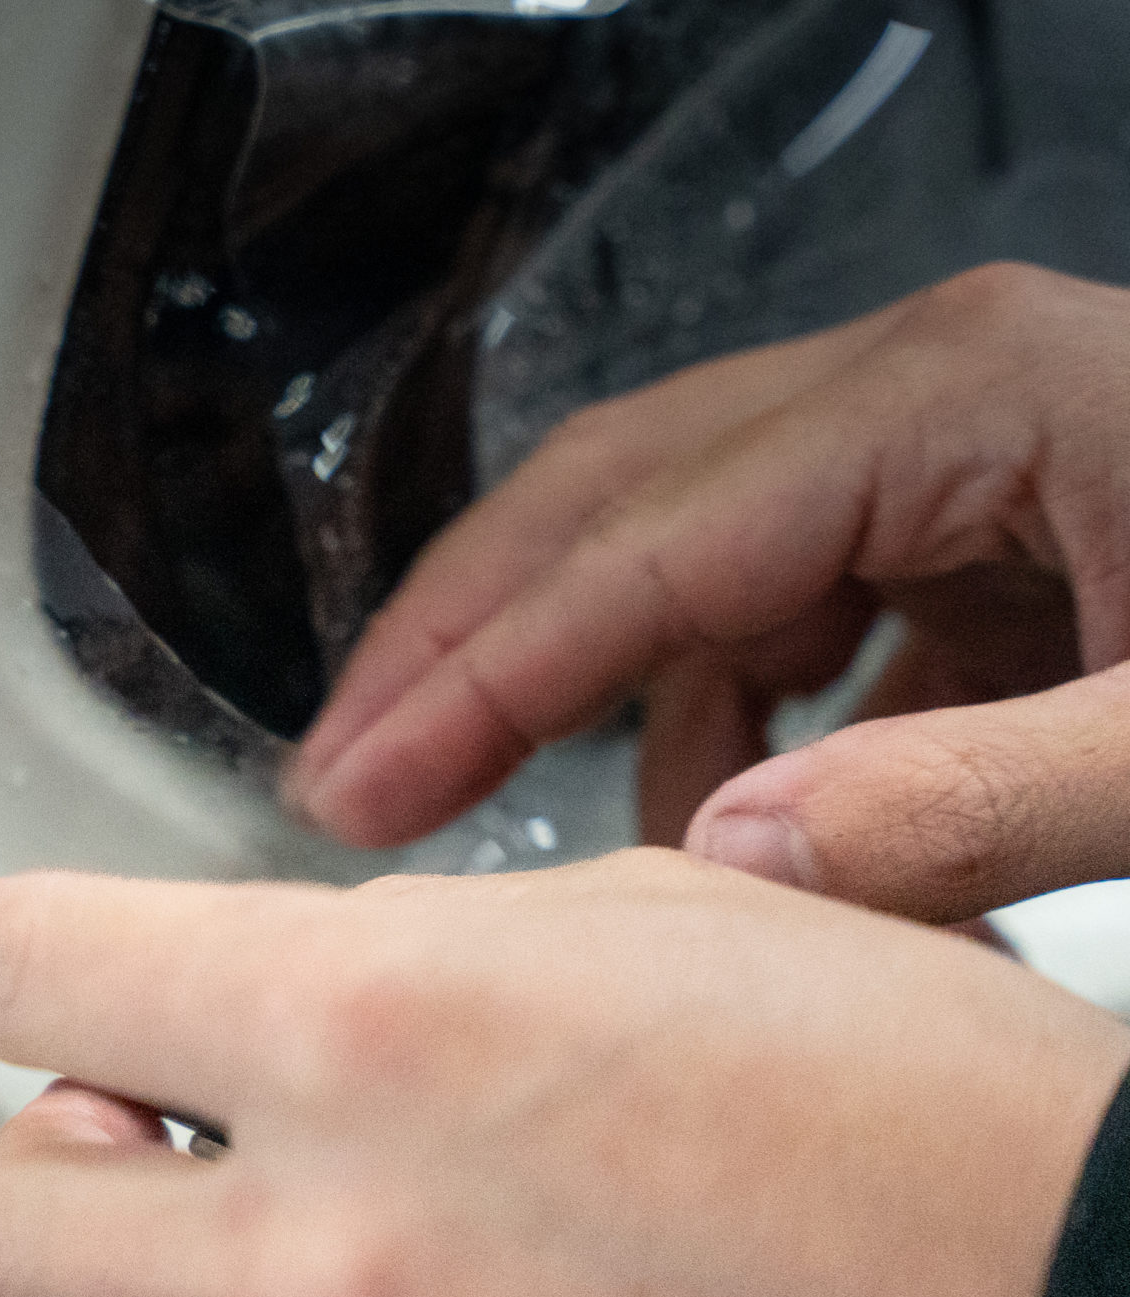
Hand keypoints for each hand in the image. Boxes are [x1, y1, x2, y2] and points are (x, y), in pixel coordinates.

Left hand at [0, 855, 1129, 1296]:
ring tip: (370, 1293)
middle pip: (11, 1239)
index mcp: (382, 1032)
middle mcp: (345, 1268)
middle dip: (59, 1172)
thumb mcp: (665, 936)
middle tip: (156, 1143)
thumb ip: (401, 962)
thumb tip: (233, 1007)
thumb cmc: (943, 1136)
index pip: (34, 974)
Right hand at [291, 264, 1129, 924]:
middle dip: (460, 656)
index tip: (352, 788)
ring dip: (618, 724)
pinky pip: (784, 621)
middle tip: (345, 785)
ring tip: (596, 880)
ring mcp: (940, 459)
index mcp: (963, 395)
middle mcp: (924, 398)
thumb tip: (735, 863)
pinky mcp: (970, 530)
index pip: (638, 544)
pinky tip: (741, 831)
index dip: (474, 679)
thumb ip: (972, 802)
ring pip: (681, 573)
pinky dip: (737, 738)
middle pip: (604, 511)